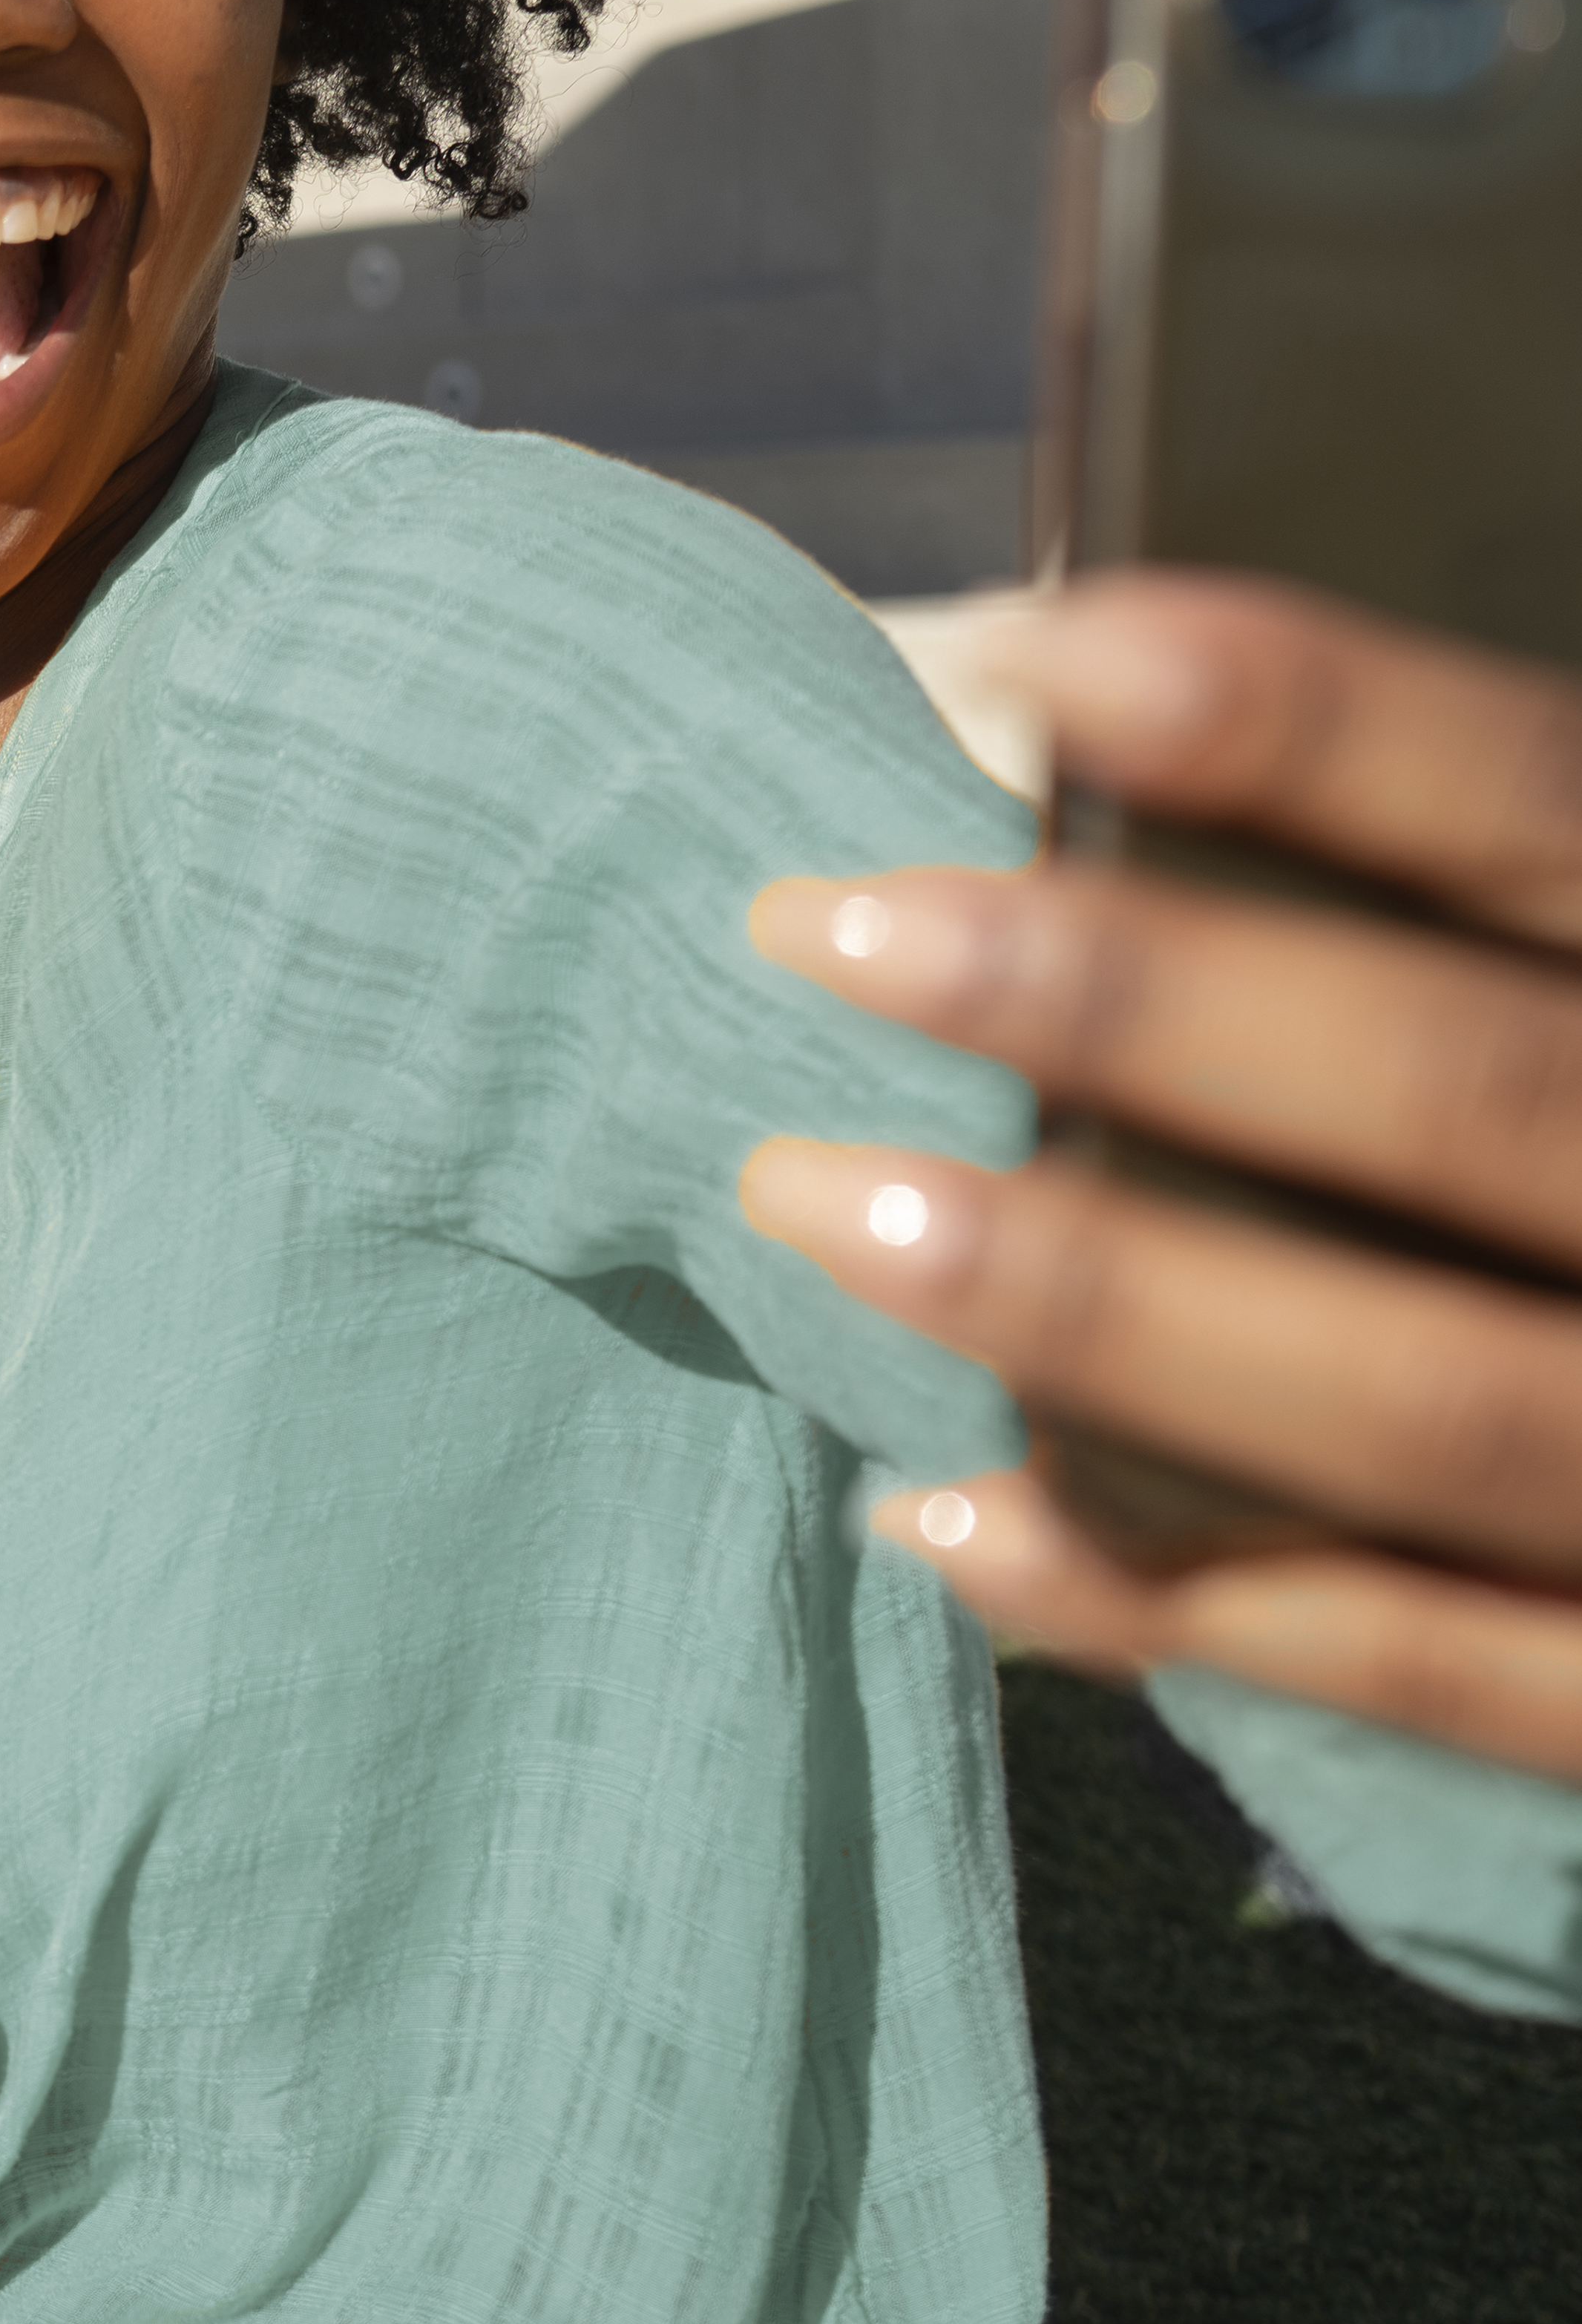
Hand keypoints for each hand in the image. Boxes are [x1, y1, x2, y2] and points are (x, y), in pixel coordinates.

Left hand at [741, 572, 1581, 1782]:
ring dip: (1098, 1306)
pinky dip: (1168, 1599)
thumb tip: (1066, 722)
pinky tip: (938, 1508)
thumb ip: (1477, 895)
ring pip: (1420, 1401)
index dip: (1324, 725)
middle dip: (1139, 1008)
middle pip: (1469, 1098)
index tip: (1039, 656)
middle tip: (823, 928)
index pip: (1555, 815)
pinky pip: (1426, 1667)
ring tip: (815, 1199)